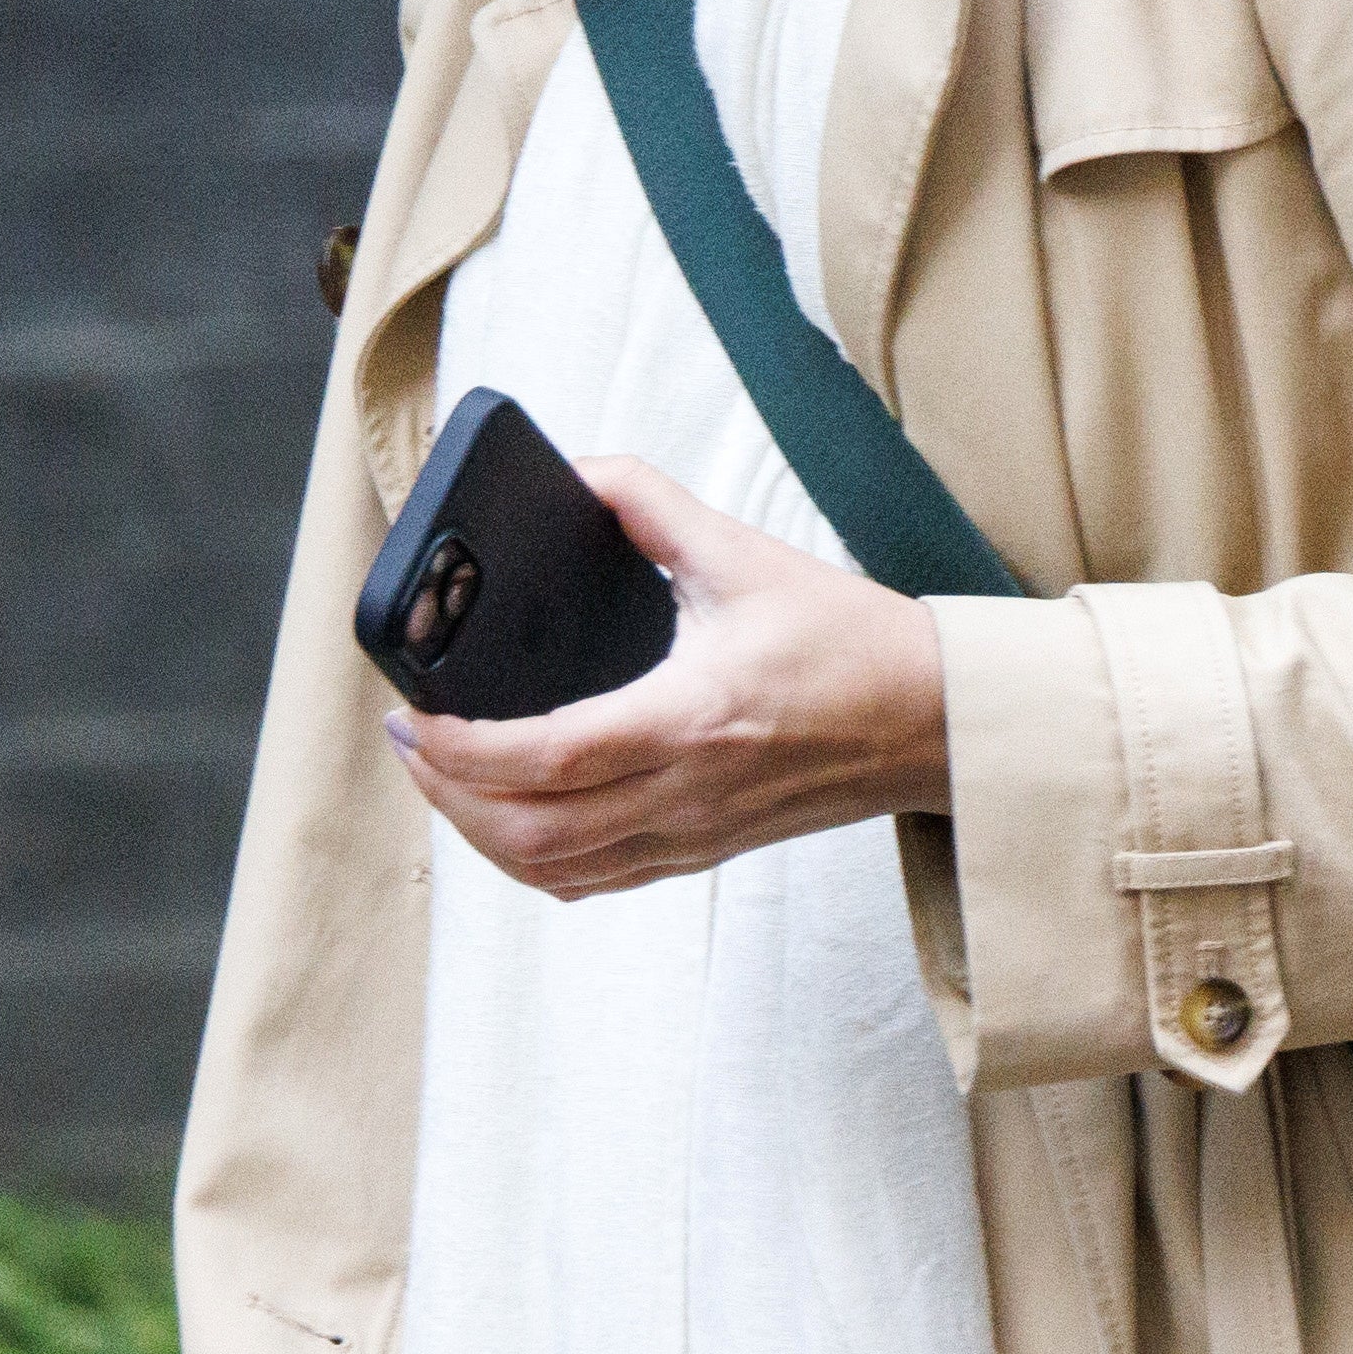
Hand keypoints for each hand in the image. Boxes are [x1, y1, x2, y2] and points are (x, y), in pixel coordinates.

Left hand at [388, 459, 952, 898]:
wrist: (939, 719)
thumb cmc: (858, 645)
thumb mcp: (750, 558)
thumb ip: (653, 505)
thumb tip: (579, 472)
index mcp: (693, 717)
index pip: (544, 756)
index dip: (459, 747)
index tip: (417, 714)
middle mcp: (687, 791)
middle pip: (527, 831)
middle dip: (445, 793)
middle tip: (414, 742)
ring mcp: (694, 832)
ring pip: (550, 868)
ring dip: (480, 833)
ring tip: (449, 779)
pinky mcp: (704, 850)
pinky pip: (593, 881)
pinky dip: (533, 860)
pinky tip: (515, 819)